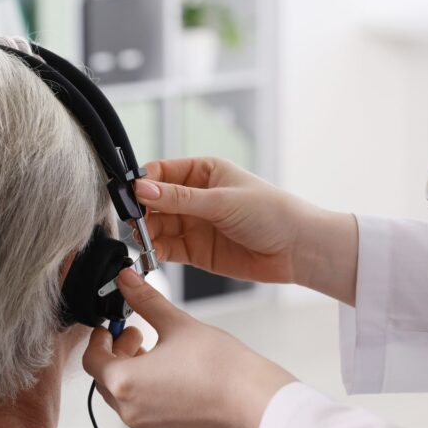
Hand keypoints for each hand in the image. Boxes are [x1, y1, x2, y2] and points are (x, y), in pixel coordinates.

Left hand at [82, 268, 296, 427]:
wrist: (256, 402)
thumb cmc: (219, 364)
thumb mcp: (176, 324)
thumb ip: (144, 301)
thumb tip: (125, 280)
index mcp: (124, 382)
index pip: (91, 360)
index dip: (99, 340)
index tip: (112, 329)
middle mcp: (131, 413)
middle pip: (108, 382)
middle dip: (118, 357)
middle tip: (138, 337)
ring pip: (129, 403)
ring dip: (136, 380)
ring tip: (160, 359)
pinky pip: (151, 422)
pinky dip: (156, 403)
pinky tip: (178, 385)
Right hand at [134, 158, 358, 305]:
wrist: (296, 249)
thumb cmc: (271, 213)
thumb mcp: (221, 200)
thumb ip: (178, 198)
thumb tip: (142, 189)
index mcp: (202, 172)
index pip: (160, 172)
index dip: (143, 183)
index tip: (131, 196)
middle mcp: (194, 197)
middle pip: (154, 202)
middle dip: (142, 212)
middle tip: (136, 223)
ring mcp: (193, 224)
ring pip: (157, 226)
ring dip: (147, 234)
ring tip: (146, 242)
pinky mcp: (194, 250)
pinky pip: (166, 249)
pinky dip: (156, 252)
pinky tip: (153, 255)